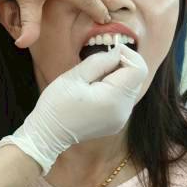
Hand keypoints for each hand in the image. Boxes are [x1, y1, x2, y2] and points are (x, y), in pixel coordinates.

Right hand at [0, 44, 147, 171]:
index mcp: (113, 98)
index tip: (108, 53)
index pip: (139, 69)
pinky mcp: (117, 122)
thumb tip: (117, 52)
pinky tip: (94, 93)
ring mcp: (121, 119)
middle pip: (137, 77)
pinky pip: (123, 99)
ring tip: (93, 81)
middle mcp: (123, 111)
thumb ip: (100, 61)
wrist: (48, 134)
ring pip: (131, 87)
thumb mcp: (74, 76)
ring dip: (117, 77)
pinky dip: (113, 89)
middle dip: (121, 65)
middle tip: (96, 67)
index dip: (127, 55)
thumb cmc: (56, 104)